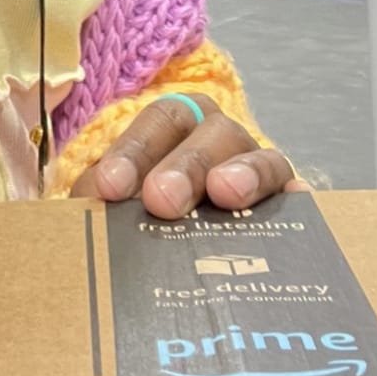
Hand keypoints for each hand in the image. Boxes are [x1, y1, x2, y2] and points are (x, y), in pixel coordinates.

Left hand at [71, 93, 308, 217]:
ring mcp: (257, 169)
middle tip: (162, 201)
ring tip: (225, 194)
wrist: (178, 254)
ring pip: (259, 156)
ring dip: (243, 172)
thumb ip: (99, 206)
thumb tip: (79, 218)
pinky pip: (297, 195)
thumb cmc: (140, 219)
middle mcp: (219, 139)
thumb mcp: (114, 209)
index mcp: (174, 128)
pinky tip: (294, 205)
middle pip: (208, 132)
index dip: (135, 150)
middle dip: (183, 164)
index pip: (158, 121)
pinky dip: (296, 198)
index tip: (111, 188)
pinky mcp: (287, 204)